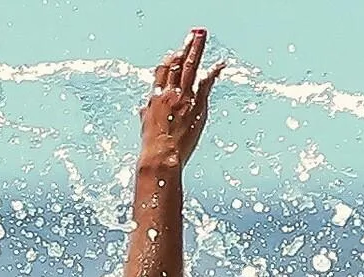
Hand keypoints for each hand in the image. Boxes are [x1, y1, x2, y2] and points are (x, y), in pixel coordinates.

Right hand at [139, 28, 224, 169]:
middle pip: (177, 63)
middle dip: (186, 47)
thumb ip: (146, 114)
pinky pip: (206, 84)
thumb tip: (144, 110)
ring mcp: (184, 98)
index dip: (170, 59)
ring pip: (190, 67)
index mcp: (155, 98)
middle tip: (193, 33)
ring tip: (201, 35)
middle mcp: (169, 93)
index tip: (175, 51)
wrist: (161, 157)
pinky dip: (213, 73)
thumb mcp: (145, 127)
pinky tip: (219, 65)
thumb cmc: (152, 147)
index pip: (162, 71)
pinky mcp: (196, 105)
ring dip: (196, 49)